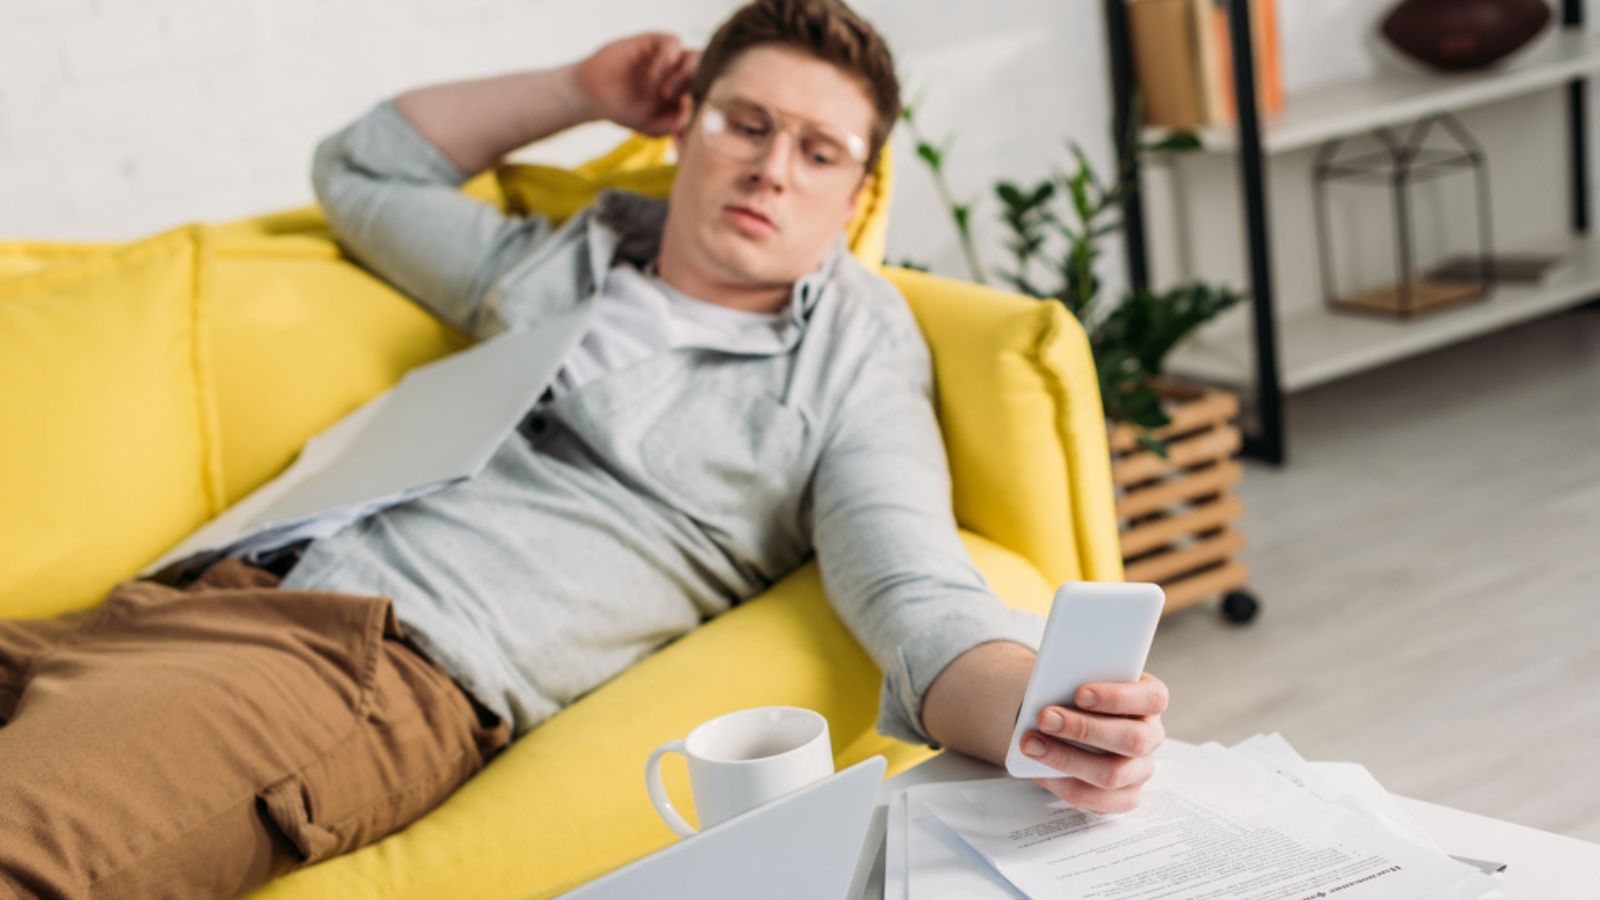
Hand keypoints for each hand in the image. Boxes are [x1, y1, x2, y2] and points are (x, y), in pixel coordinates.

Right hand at [574, 33, 699, 135]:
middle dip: (698, 90)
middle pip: (707, 75)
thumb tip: (694, 121)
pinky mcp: (654, 43)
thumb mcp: (653, 126)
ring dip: (685, 75)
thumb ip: (675, 124)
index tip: (694, 121)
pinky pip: (673, 43)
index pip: (710, 94)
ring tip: (664, 93)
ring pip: (695, 56)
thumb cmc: (626, 110)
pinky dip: (666, 60)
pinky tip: (653, 77)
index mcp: (688, 94)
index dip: (707, 106)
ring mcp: (670, 58)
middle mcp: (683, 74)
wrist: (594, 96)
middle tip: (678, 106)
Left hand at [1020, 672, 1168, 813]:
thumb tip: (1053, 689)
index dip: (1118, 697)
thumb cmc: (1074, 697)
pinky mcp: (1123, 796)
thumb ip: (1075, 680)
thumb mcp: (1078, 681)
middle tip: (1046, 718)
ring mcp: (1139, 770)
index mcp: (1149, 700)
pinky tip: (1039, 770)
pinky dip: (1063, 784)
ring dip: (1066, 759)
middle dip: (1084, 729)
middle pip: (1132, 739)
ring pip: (1112, 774)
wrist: (1062, 720)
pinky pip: (1098, 800)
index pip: (1152, 698)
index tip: (1079, 693)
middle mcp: (1150, 737)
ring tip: (1032, 744)